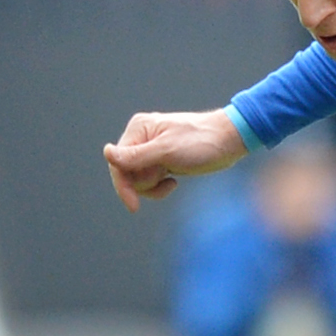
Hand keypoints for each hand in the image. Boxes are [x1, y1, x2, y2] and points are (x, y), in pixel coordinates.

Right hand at [102, 108, 246, 211]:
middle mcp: (142, 137)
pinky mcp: (163, 161)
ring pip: (138, 179)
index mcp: (139, 129)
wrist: (229, 142)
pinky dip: (160, 186)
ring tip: (172, 180)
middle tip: (165, 179)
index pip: (118, 162)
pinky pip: (151, 180)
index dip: (123, 185)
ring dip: (153, 186)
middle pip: (126, 172)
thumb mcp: (167, 151)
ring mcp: (152, 150)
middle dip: (144, 183)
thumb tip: (106, 153)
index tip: (133, 206)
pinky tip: (174, 182)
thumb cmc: (201, 143)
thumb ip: (135, 156)